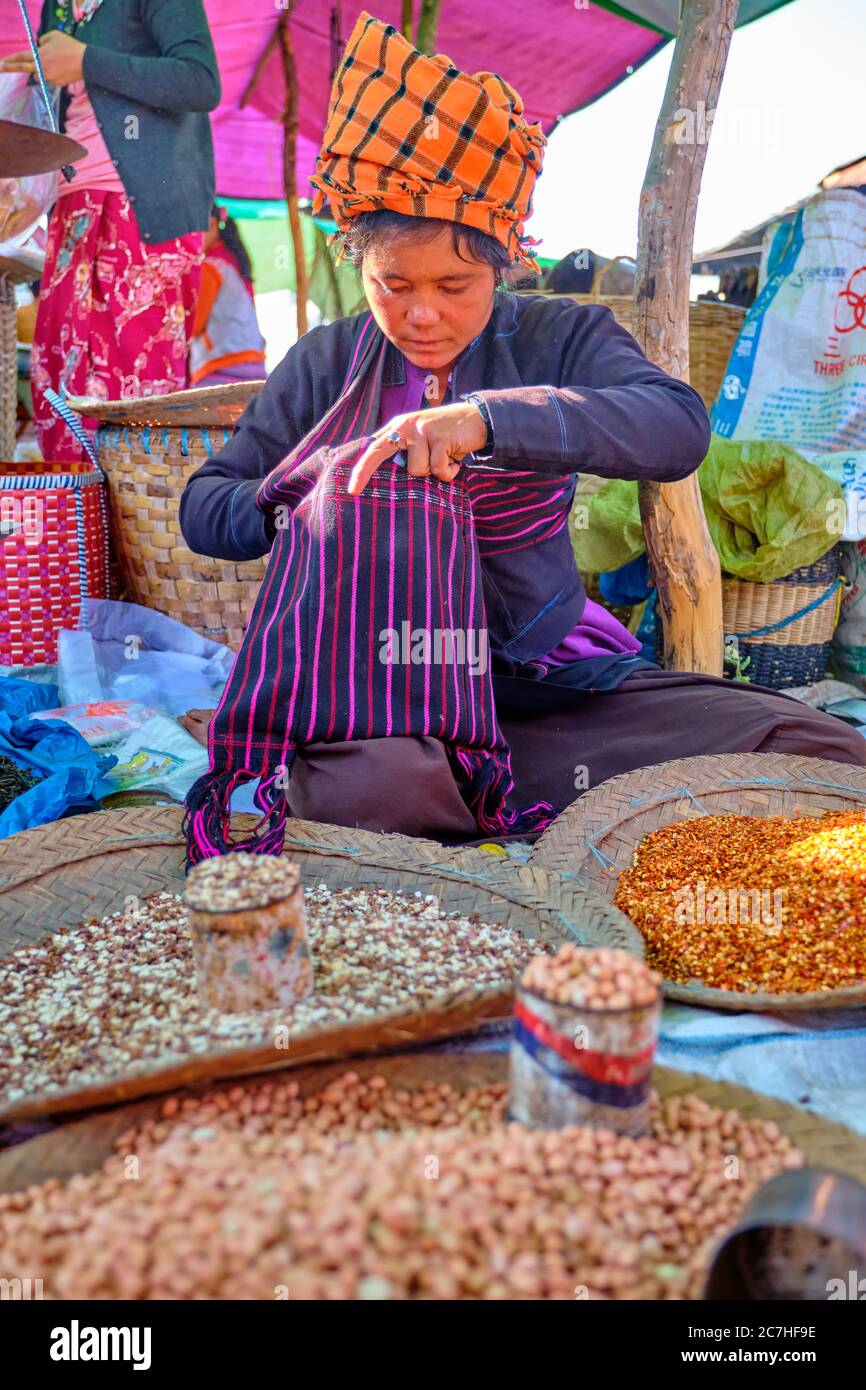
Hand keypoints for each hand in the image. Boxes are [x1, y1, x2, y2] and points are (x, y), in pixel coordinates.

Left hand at [2, 31, 87, 83]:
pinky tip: (62, 67)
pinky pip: (50, 77)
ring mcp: (49, 77)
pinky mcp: (56, 83)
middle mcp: (42, 68)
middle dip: (11, 68)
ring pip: (39, 73)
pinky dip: (53, 73)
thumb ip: (42, 40)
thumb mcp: (54, 35)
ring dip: (41, 69)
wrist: (86, 62)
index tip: (1, 63)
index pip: (21, 57)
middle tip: (1, 68)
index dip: (10, 59)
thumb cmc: (70, 46)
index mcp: (40, 55)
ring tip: (55, 63)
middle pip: (24, 68)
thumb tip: (39, 47)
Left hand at [348, 401, 487, 495]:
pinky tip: (455, 459)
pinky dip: (449, 471)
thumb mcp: (422, 437)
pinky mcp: (440, 437)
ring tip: (444, 458)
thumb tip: (388, 474)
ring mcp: (423, 430)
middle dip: (377, 472)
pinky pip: (438, 469)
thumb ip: (405, 449)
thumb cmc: (447, 435)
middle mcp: (407, 426)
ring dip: (435, 471)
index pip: (374, 448)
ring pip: (418, 470)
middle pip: (384, 455)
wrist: (477, 419)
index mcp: (399, 427)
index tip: (352, 489)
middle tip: (360, 489)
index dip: (361, 469)